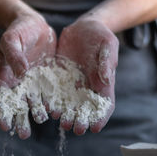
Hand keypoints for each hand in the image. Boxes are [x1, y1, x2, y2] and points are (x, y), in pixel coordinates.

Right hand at [0, 12, 56, 138]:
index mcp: (5, 75)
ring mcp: (34, 81)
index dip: (2, 113)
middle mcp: (19, 82)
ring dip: (36, 114)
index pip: (1, 98)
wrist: (35, 24)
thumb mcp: (11, 40)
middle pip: (18, 105)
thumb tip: (21, 74)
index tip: (5, 126)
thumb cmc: (18, 31)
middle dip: (20, 120)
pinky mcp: (48, 78)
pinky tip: (57, 110)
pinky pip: (50, 92)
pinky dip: (52, 102)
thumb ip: (15, 56)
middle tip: (23, 134)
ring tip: (41, 121)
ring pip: (34, 102)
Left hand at [57, 17, 118, 134]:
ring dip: (67, 114)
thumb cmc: (101, 35)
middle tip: (75, 128)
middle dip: (81, 119)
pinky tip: (48, 107)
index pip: (104, 104)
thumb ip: (106, 62)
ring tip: (61, 122)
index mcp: (103, 82)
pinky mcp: (60, 77)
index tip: (95, 128)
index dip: (101, 117)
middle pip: (85, 108)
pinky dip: (53, 101)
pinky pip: (55, 91)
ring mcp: (73, 83)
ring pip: (70, 103)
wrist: (83, 27)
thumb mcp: (107, 45)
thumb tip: (106, 79)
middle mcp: (88, 86)